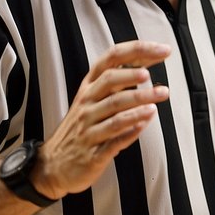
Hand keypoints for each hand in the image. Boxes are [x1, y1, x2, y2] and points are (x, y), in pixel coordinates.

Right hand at [38, 40, 170, 198]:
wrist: (53, 165)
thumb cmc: (81, 128)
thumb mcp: (92, 101)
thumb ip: (116, 84)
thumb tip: (147, 64)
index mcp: (89, 87)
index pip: (111, 59)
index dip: (136, 51)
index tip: (162, 49)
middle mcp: (87, 104)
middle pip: (109, 82)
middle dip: (133, 76)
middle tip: (153, 74)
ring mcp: (89, 128)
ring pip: (114, 111)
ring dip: (139, 102)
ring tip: (161, 96)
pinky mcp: (93, 152)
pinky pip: (113, 140)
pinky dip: (130, 132)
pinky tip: (146, 124)